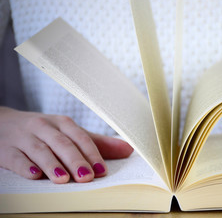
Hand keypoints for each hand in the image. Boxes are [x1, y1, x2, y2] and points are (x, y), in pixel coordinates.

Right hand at [0, 107, 132, 182]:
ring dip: (52, 164)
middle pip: (62, 143)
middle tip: (86, 177)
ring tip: (63, 179)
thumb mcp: (69, 133)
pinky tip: (34, 176)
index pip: (81, 138)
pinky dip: (25, 166)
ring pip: (40, 150)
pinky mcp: (7, 149)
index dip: (92, 153)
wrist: (2, 123)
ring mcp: (24, 137)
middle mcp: (45, 127)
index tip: (102, 171)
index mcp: (63, 123)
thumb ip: (97, 143)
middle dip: (75, 160)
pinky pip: (16, 158)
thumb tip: (128, 149)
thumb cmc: (44, 131)